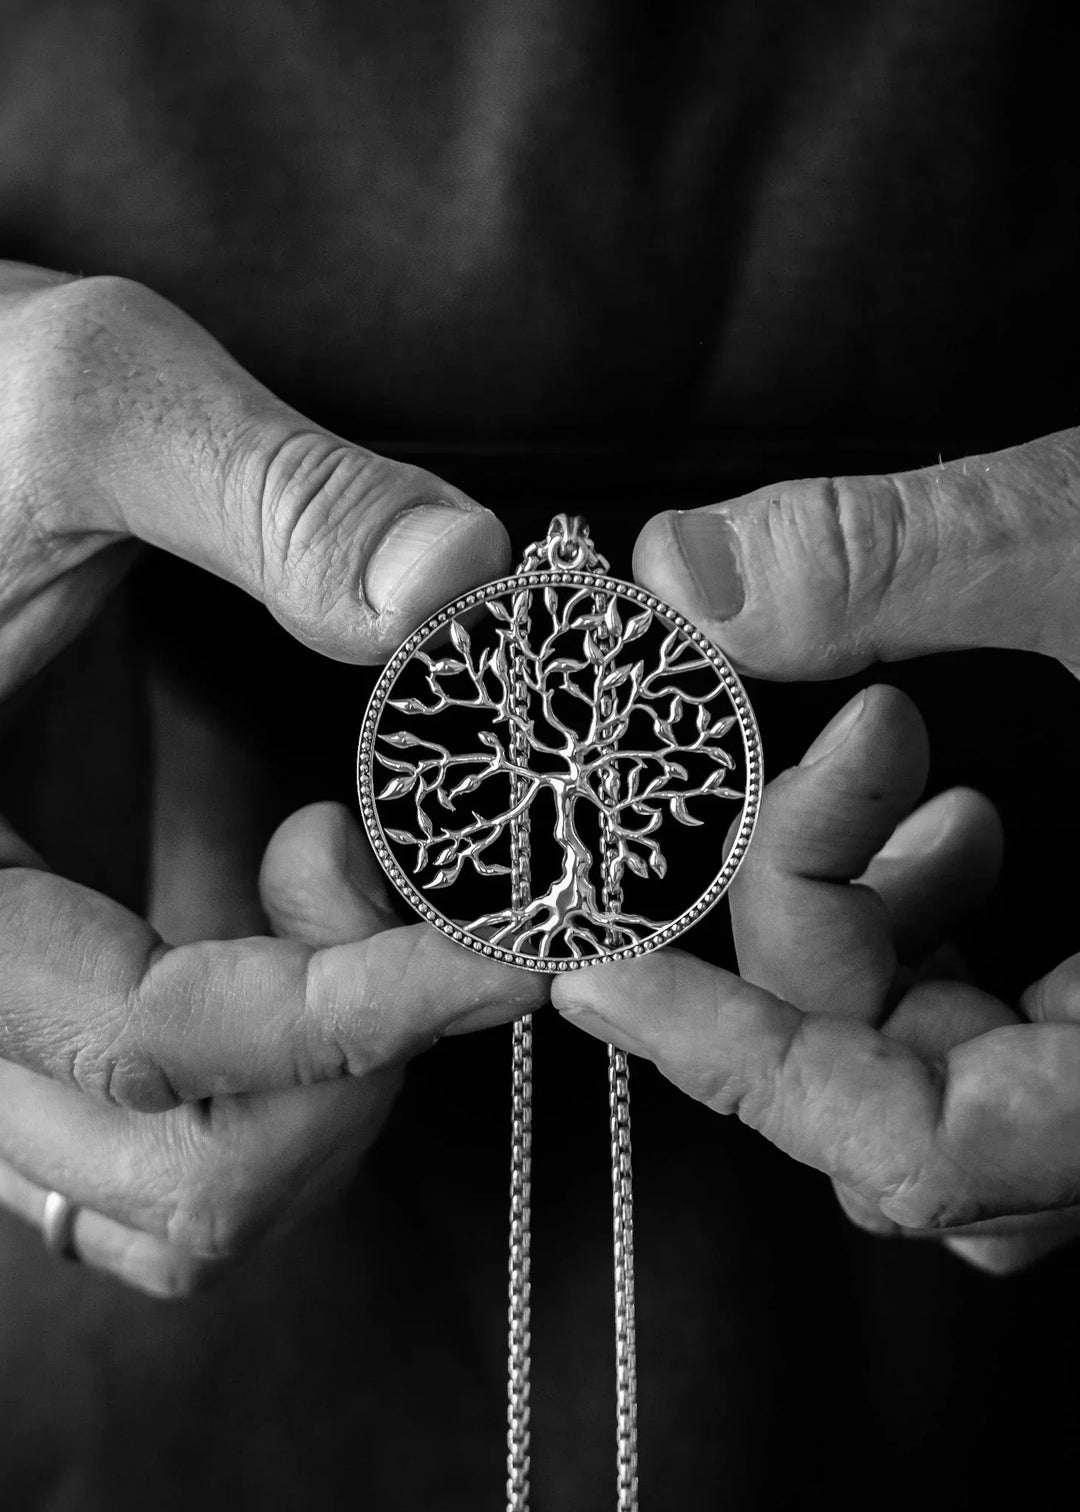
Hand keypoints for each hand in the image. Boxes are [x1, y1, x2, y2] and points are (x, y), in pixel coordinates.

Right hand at [0, 263, 529, 1290]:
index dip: (362, 1012)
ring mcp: (5, 1000)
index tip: (514, 946)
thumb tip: (458, 581)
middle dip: (357, 1072)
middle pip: (182, 1182)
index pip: (154, 1044)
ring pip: (184, 1189)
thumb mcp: (97, 400)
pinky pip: (182, 1124)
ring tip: (359, 889)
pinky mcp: (62, 974)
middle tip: (437, 913)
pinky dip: (291, 1073)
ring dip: (330, 1090)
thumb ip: (277, 496)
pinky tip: (322, 909)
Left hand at [555, 431, 1079, 1271]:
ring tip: (895, 779)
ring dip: (872, 939)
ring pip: (952, 1084)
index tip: (606, 977)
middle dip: (817, 940)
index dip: (746, 1069)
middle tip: (837, 767)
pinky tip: (946, 814)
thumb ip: (919, 556)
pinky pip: (1005, 1035)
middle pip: (912, 1120)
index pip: (927, 1149)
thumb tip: (693, 572)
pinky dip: (933, 936)